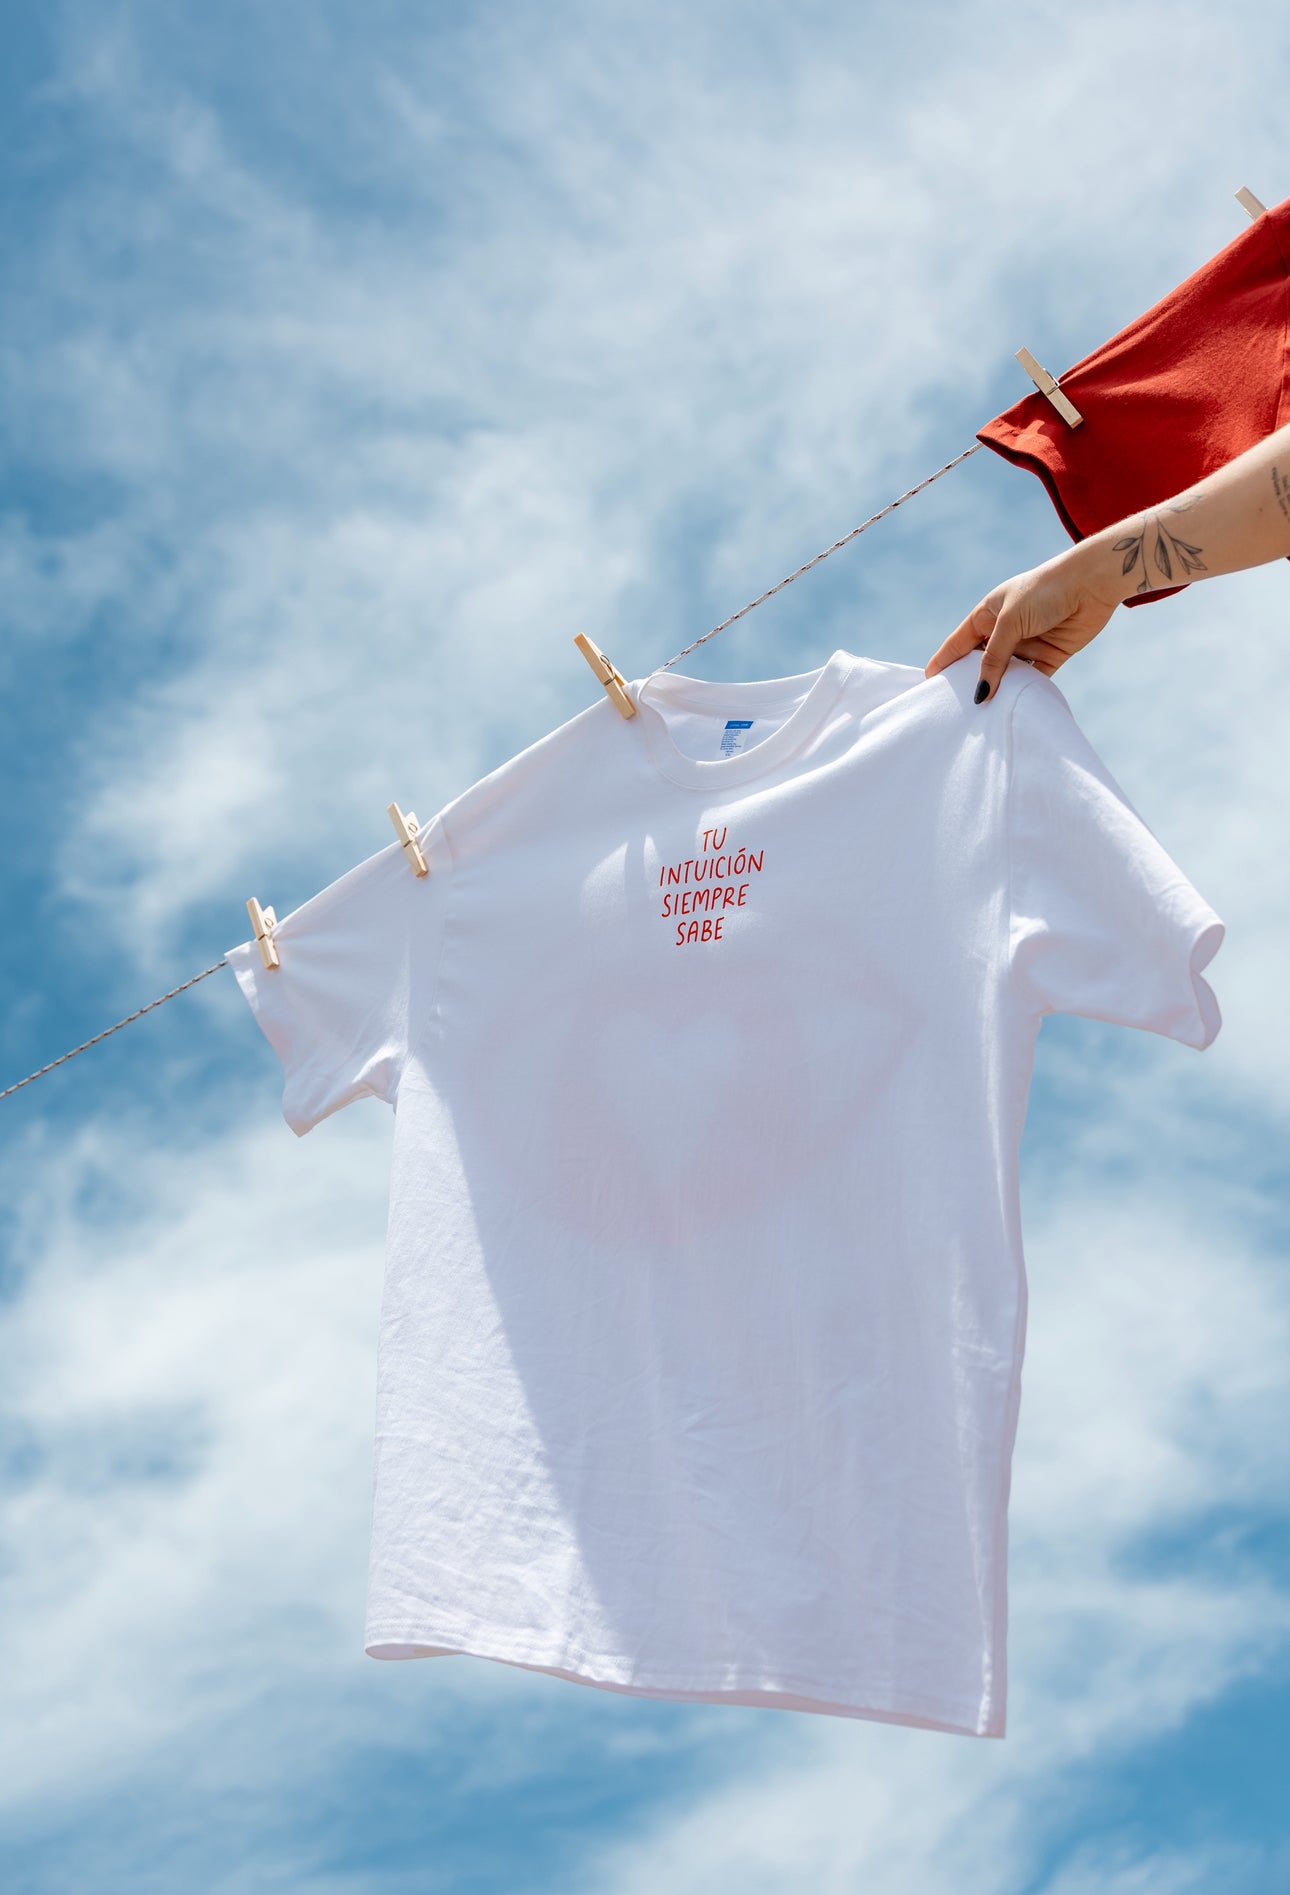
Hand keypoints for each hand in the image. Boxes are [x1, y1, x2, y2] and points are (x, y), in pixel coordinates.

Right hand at [924, 542, 1124, 702]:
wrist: (1091, 584)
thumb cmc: (1044, 592)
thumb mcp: (1010, 622)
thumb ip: (993, 659)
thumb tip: (980, 693)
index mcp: (987, 614)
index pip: (958, 643)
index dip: (943, 662)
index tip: (928, 684)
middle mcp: (1004, 630)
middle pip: (980, 663)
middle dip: (969, 682)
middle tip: (953, 708)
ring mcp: (1026, 644)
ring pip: (1005, 674)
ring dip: (997, 690)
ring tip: (981, 714)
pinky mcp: (1049, 656)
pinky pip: (1030, 680)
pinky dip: (1022, 692)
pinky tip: (1011, 707)